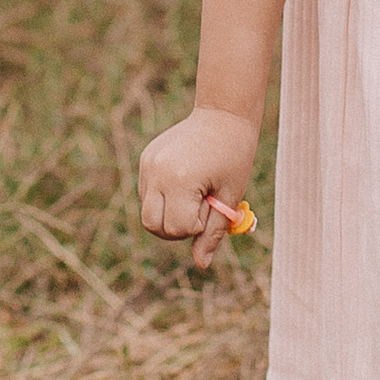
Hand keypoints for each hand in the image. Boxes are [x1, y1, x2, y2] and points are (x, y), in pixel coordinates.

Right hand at [138, 107, 259, 270]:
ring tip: (194, 193)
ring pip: (148, 211)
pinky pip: (148, 192)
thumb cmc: (233, 156)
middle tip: (200, 209)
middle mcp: (157, 172)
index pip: (177, 228)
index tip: (211, 206)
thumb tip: (201, 265)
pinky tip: (185, 180)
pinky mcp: (146, 158)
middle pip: (153, 225)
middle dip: (176, 228)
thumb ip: (212, 232)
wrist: (224, 114)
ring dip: (169, 213)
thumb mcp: (228, 197)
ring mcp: (148, 164)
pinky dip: (164, 197)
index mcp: (180, 180)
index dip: (197, 226)